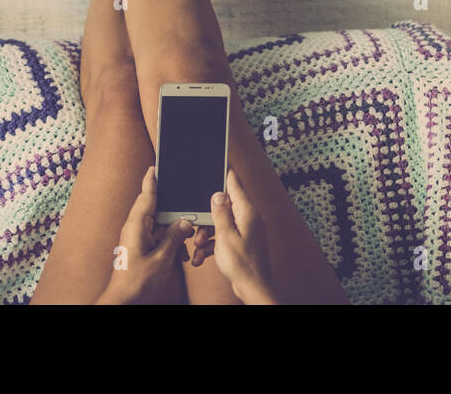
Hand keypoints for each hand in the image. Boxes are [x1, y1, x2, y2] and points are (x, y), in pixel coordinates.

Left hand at [96, 167, 192, 304]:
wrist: (124, 301)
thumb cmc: (137, 282)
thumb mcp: (161, 259)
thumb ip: (174, 238)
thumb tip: (185, 222)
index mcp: (136, 226)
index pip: (145, 197)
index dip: (151, 181)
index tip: (154, 167)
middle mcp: (135, 229)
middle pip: (155, 210)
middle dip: (173, 214)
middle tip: (187, 216)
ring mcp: (137, 239)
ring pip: (159, 226)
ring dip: (173, 233)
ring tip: (184, 244)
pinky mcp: (140, 249)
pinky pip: (157, 238)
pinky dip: (169, 243)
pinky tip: (179, 254)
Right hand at [209, 168, 277, 303]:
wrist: (252, 288)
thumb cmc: (242, 264)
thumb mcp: (225, 236)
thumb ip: (220, 212)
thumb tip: (218, 194)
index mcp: (247, 212)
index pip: (235, 184)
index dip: (225, 173)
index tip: (219, 160)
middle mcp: (249, 218)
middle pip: (224, 206)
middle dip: (208, 217)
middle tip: (197, 229)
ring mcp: (246, 231)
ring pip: (222, 223)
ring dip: (208, 233)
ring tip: (199, 246)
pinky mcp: (242, 242)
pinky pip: (224, 236)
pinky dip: (213, 244)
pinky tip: (202, 256)